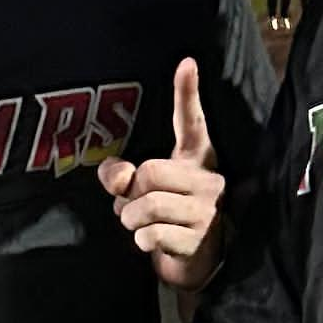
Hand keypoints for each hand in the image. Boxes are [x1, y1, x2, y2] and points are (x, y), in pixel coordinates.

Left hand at [97, 57, 223, 286]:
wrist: (195, 260)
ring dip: (129, 220)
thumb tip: (114, 175)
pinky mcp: (199, 241)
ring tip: (140, 224)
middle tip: (133, 205)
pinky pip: (150, 235)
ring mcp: (206, 212)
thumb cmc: (167, 214)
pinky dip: (140, 241)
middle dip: (129, 194)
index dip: (187, 92)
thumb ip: (122, 176)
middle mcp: (208, 181)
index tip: (186, 62)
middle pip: (149, 173)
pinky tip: (153, 241)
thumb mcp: (143, 189)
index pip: (191, 122)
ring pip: (145, 207)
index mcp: (196, 159)